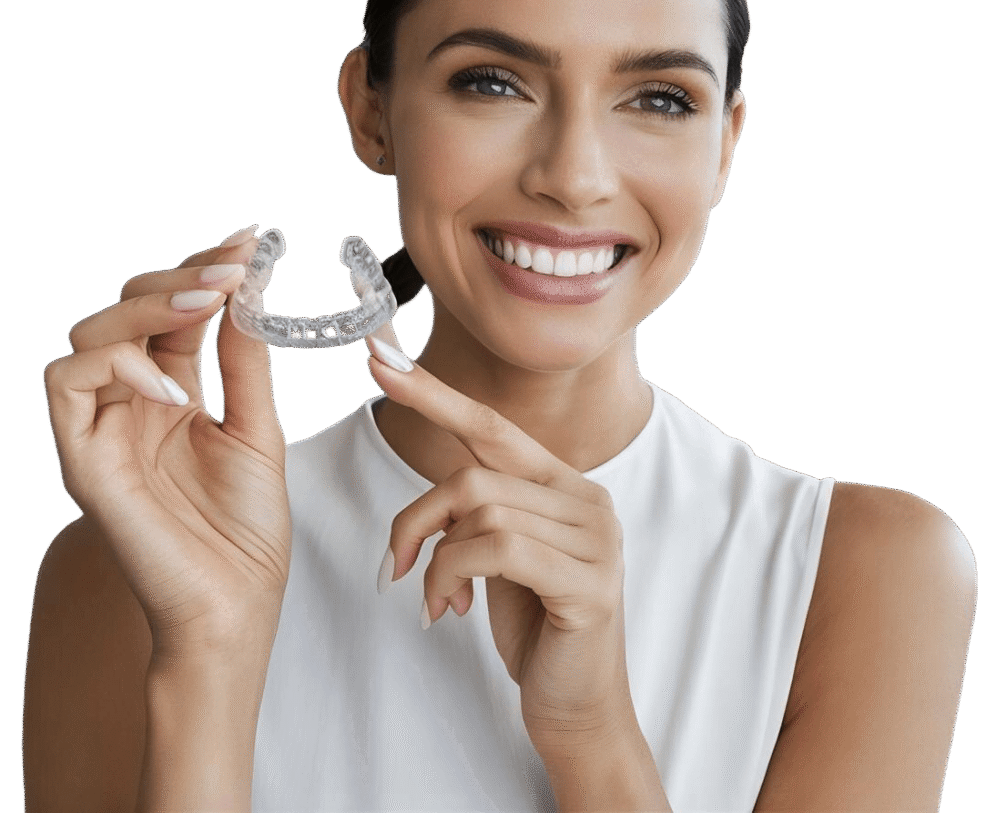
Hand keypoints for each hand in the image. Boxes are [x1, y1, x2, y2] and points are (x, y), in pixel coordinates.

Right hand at [44, 227, 289, 661]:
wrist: (236, 605)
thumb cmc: (245, 530)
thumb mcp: (257, 429)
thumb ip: (243, 363)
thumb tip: (250, 294)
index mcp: (169, 396)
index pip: (172, 315)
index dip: (202, 272)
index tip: (249, 243)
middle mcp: (129, 405)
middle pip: (125, 311)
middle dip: (179, 277)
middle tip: (235, 265)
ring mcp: (101, 430)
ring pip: (89, 334)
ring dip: (148, 305)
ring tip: (209, 303)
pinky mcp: (81, 460)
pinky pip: (66, 386)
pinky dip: (117, 365)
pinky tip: (172, 383)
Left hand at [366, 335, 635, 748]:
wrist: (577, 708)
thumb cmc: (532, 625)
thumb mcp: (497, 557)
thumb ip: (477, 512)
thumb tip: (427, 501)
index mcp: (563, 484)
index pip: (492, 427)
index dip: (434, 393)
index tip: (381, 358)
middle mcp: (587, 499)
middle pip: (475, 474)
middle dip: (417, 518)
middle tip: (394, 565)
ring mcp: (595, 538)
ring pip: (480, 510)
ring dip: (434, 558)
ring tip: (433, 598)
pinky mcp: (589, 581)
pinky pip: (495, 549)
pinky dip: (451, 575)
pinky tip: (448, 610)